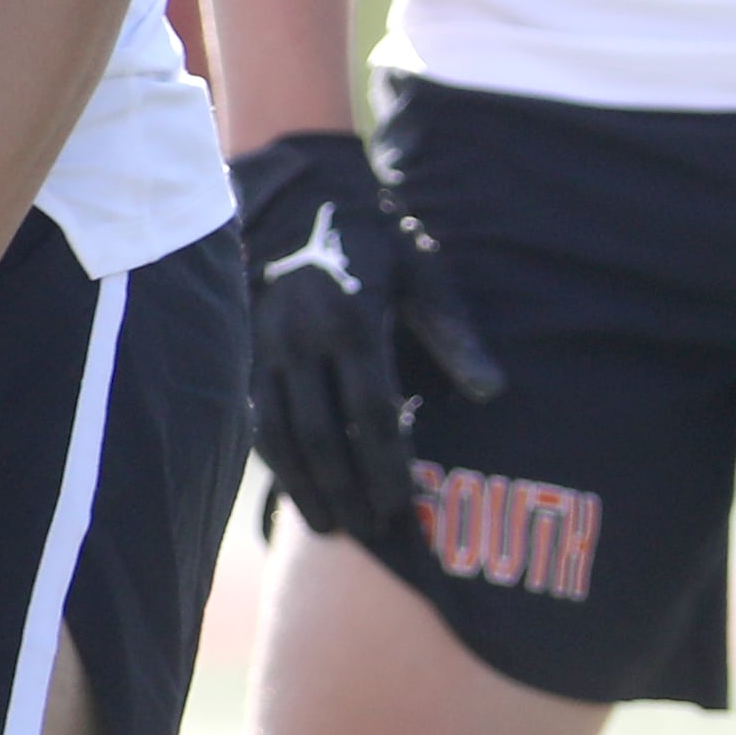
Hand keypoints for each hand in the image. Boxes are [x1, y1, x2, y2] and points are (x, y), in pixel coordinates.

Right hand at [236, 130, 501, 543]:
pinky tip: (298, 494)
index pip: (372, 409)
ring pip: (281, 436)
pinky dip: (277, 464)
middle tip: (373, 530)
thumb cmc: (379, 244)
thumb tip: (492, 390)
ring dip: (307, 488)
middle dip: (349, 490)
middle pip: (324, 435)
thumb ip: (454, 330)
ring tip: (334, 528)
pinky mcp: (243, 353)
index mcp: (351, 314)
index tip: (406, 504)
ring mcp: (265, 345)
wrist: (300, 204)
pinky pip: (256, 421)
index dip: (389, 464)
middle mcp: (300, 334)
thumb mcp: (423, 271)